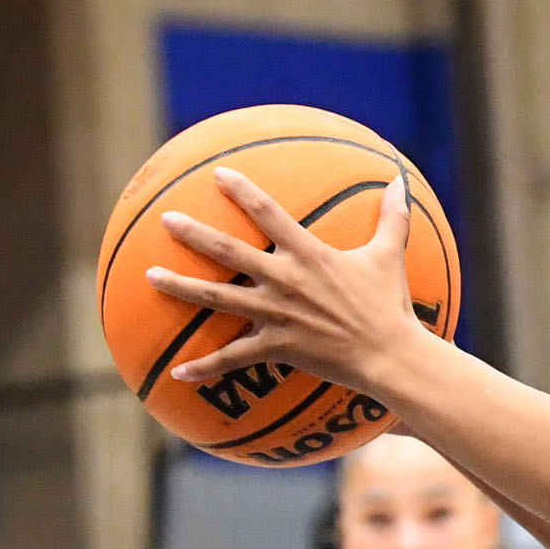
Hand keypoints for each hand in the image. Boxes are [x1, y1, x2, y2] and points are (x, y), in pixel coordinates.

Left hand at [149, 169, 427, 394]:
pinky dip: (206, 367)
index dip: (241, 190)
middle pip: (227, 251)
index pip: (267, 212)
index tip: (218, 175)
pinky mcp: (276, 347)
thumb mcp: (391, 256)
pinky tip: (179, 373)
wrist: (390, 355)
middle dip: (193, 233)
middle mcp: (284, 279)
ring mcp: (275, 314)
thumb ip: (392, 218)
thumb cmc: (391, 306)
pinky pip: (234, 358)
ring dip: (181, 287)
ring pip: (217, 298)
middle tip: (165, 220)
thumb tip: (399, 182)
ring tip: (149, 276)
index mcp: (308, 254)